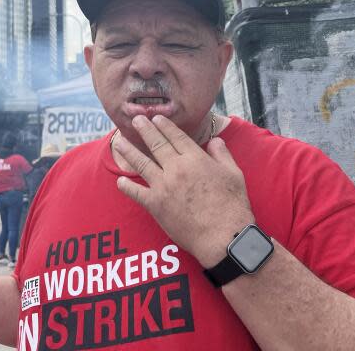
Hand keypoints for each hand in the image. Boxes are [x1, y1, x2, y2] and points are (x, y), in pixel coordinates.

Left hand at [114, 115, 254, 268]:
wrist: (223, 236)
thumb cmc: (233, 205)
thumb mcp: (234, 174)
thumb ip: (222, 154)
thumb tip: (215, 141)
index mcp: (195, 159)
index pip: (176, 137)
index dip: (165, 126)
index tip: (156, 118)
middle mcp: (176, 168)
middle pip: (157, 145)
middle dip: (145, 130)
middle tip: (135, 120)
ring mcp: (163, 186)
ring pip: (142, 163)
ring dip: (129, 151)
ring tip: (120, 141)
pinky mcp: (156, 205)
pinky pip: (137, 193)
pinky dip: (127, 186)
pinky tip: (120, 180)